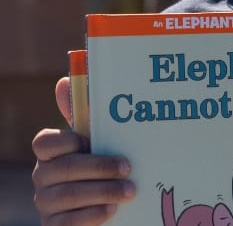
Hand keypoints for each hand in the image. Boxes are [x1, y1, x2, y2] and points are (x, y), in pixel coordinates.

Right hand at [31, 77, 134, 224]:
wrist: (106, 201)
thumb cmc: (103, 160)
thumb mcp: (98, 137)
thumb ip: (85, 112)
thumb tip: (64, 80)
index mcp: (51, 151)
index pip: (44, 142)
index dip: (66, 141)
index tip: (90, 139)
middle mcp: (43, 176)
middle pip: (62, 170)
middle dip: (99, 168)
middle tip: (128, 168)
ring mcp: (46, 203)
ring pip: (67, 197)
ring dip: (103, 191)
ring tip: (130, 190)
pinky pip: (68, 223)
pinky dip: (92, 215)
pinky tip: (112, 210)